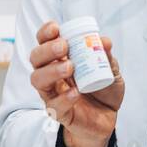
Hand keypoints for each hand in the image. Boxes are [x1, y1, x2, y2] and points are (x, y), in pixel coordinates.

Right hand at [29, 20, 124, 146]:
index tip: (56, 28)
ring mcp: (52, 93)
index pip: (44, 42)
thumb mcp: (110, 70)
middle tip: (64, 47)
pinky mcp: (59, 112)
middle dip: (47, 49)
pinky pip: (53, 105)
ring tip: (70, 67)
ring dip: (51, 70)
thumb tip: (104, 41)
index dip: (45, 33)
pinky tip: (76, 92)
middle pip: (35, 58)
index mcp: (60, 59)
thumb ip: (107, 56)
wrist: (107, 118)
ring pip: (37, 80)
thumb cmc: (103, 90)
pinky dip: (64, 97)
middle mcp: (51, 74)